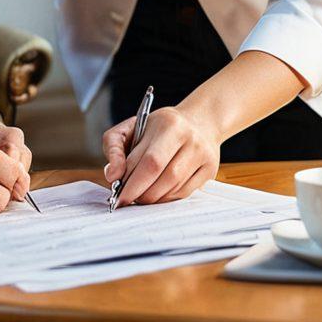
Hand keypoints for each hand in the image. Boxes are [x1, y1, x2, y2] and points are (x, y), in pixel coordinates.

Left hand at [102, 106, 219, 205]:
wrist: (197, 122)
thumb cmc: (159, 127)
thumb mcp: (131, 126)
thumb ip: (114, 146)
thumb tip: (112, 175)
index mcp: (169, 124)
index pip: (148, 160)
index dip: (130, 181)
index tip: (117, 194)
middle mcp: (190, 139)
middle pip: (162, 176)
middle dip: (140, 192)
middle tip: (126, 199)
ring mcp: (203, 155)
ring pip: (173, 188)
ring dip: (152, 198)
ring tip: (140, 195)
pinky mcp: (209, 169)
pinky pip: (184, 193)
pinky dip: (166, 198)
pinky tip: (156, 193)